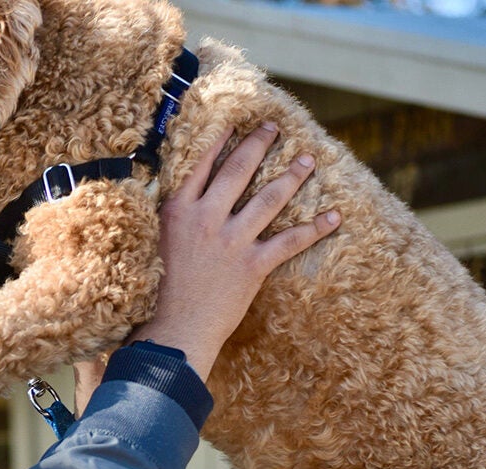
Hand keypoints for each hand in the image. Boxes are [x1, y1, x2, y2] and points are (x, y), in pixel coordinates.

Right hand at [127, 122, 340, 378]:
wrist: (171, 331)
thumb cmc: (154, 294)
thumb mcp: (151, 245)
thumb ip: (168, 220)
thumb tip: (177, 200)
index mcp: (177, 211)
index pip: (202, 164)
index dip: (220, 139)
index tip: (234, 121)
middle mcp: (206, 218)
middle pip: (238, 170)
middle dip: (258, 144)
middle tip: (274, 128)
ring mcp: (232, 240)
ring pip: (269, 198)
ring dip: (292, 175)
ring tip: (307, 159)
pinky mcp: (253, 265)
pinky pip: (290, 241)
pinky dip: (315, 228)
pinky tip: (334, 216)